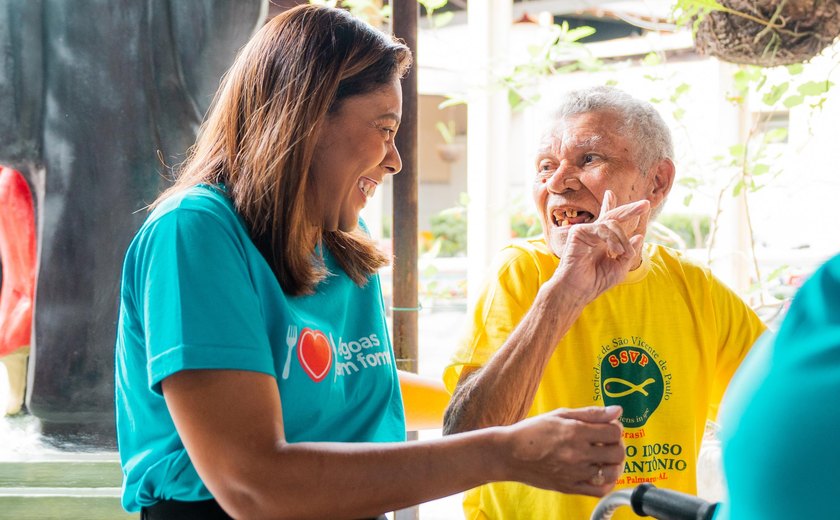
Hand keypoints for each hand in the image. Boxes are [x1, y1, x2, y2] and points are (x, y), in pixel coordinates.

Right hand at [501, 405, 624, 496]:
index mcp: (575, 432)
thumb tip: (617, 411)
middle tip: (606, 442)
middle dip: (616, 445)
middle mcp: (577, 454)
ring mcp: (575, 473)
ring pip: (612, 472)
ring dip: (614, 464)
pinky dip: (606, 482)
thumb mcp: (560, 415)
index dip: (615, 427)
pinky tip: (600, 472)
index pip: (615, 432)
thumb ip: (591, 413)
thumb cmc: (532, 431)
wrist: (510, 454)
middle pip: (618, 452)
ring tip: (604, 458)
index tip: (607, 427)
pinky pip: (600, 490)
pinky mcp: (570, 487)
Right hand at [549, 191, 649, 302]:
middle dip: (630, 210)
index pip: (607, 220)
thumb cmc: (596, 282)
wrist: (578, 290)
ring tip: (622, 253)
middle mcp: (593, 233)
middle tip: (646, 205)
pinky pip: (603, 228)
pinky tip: (615, 251)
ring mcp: (585, 231)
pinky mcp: (578, 232)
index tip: (610, 194)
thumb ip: (629, 252)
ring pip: (612, 223)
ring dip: (622, 238)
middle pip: (613, 216)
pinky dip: (613, 239)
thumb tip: (639, 236)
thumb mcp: (620, 267)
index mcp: (601, 240)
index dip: (610, 205)